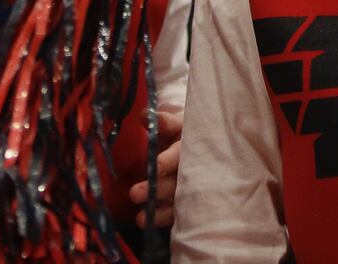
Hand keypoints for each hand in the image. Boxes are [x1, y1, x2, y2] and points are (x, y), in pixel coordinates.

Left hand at [130, 110, 182, 227]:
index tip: (153, 167)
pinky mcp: (186, 204)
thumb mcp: (176, 124)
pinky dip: (160, 219)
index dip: (166, 162)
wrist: (203, 145)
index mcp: (190, 149)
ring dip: (158, 211)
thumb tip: (145, 115)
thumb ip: (162, 121)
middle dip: (156, 189)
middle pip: (175, 183)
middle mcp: (193, 172)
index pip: (178, 156)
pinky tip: (144, 222)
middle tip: (134, 193)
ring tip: (140, 218)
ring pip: (176, 203)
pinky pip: (175, 214)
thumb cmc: (185, 133)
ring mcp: (190, 190)